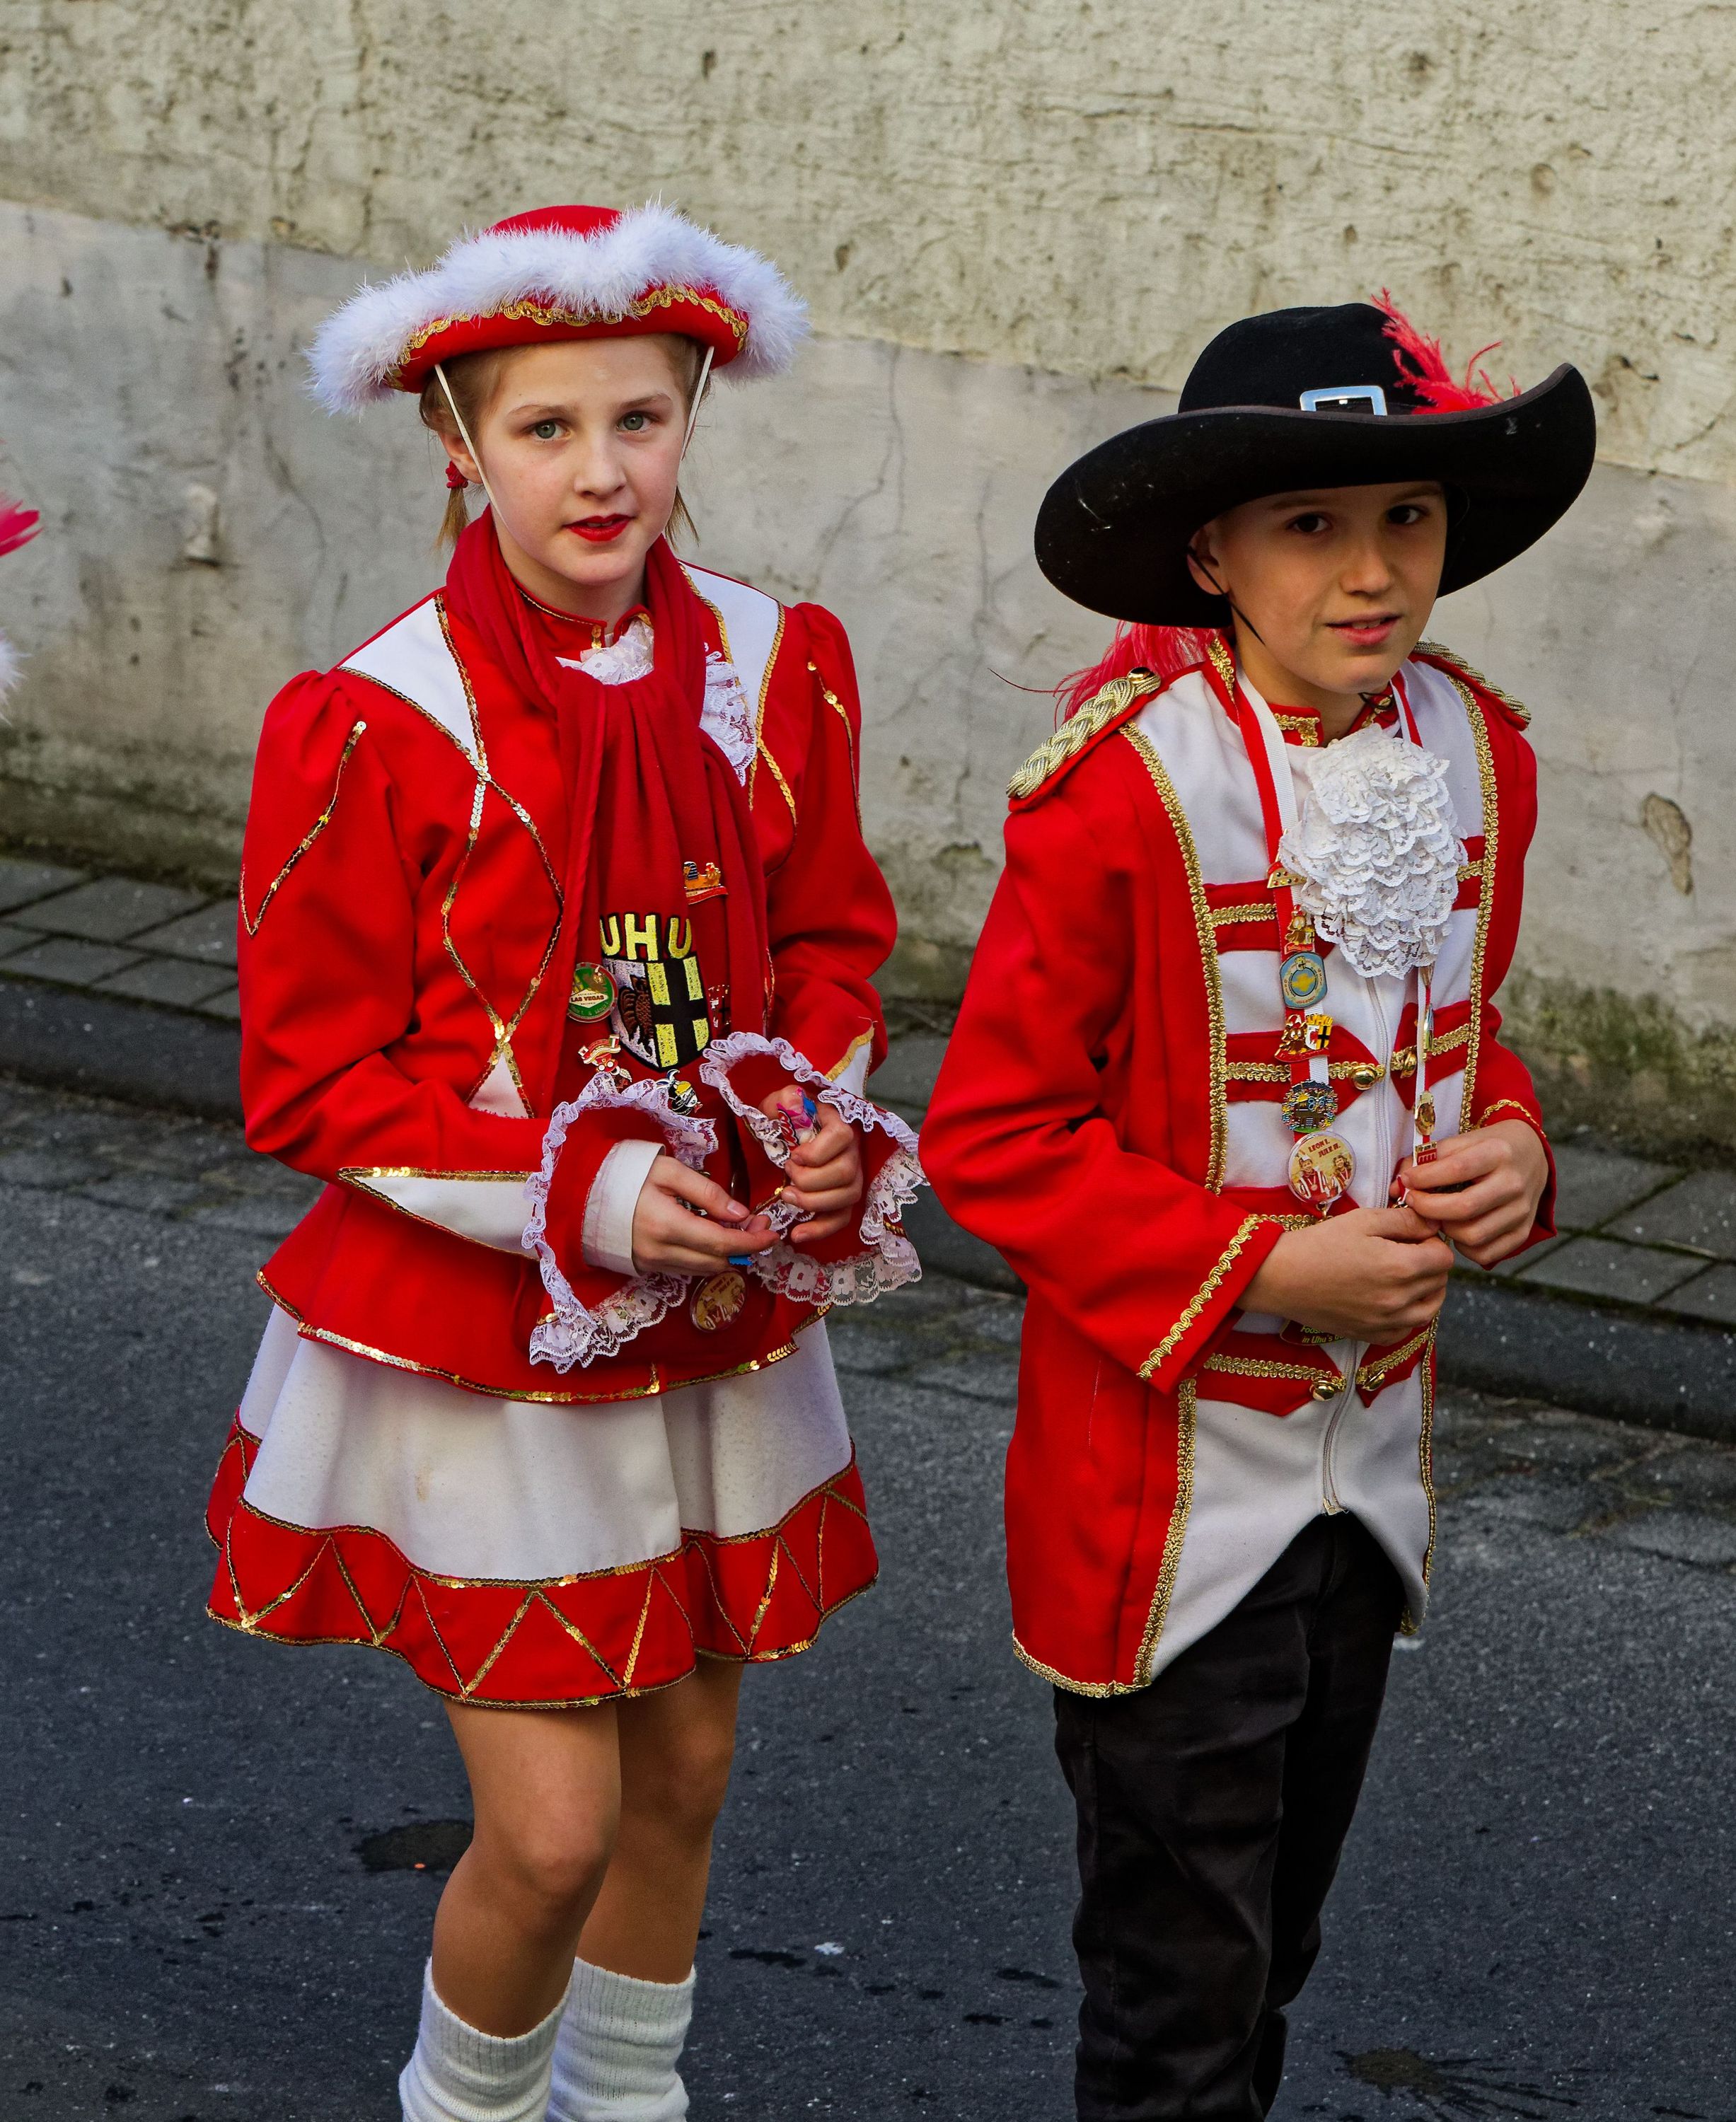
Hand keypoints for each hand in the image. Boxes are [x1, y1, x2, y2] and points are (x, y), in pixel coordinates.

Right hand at [630, 1156, 776, 1276]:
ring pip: (704, 1269)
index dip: (752, 1241)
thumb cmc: (629, 1175)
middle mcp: (662, 1252)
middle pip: (717, 1261)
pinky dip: (707, 1257)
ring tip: (739, 1229)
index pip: (721, 1243)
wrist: (586, 1195)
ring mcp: (654, 1264)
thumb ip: (707, 1192)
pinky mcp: (649, 1268)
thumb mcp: (669, 1171)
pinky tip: (712, 1237)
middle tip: (758, 1225)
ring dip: (727, 1254)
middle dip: (745, 1247)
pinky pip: (688, 1269)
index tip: (772, 1232)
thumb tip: (740, 1215)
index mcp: (668, 1226)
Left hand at [762, 1088, 863, 1248]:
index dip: (818, 1152)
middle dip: (811, 1181)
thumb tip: (792, 1100)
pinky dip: (821, 1230)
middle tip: (787, 1176)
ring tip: (787, 1198)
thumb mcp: (782, 1102)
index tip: (794, 1156)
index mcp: (839, 1124)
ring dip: (814, 1203)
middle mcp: (853, 1151)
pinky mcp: (843, 1198)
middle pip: (845, 1173)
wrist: (791, 1132)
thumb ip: (784, 1099)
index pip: (842, 1137)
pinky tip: (798, 1234)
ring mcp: (852, 1177)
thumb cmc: (788, 1117)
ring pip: (846, 1198)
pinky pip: (842, 1218)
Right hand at [1243, 1205, 1452, 1344]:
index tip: (1413, 1235)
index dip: (1433, 1242)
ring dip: (1426, 1291)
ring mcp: (1387, 1322)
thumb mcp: (1364, 1220)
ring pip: (1430, 1309)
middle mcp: (1400, 1300)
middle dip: (1430, 1264)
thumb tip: (1433, 1224)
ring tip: (1405, 1276)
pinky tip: (1391, 1299)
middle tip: (1405, 1251)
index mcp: (1401, 1267)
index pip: (1445, 1257)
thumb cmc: (1320, 1244)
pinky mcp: (1372, 1335)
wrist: (1281, 1277)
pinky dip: (1408, 1315)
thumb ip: (1405, 1220)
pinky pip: (1407, 1329)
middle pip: (1440, 1282)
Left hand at [1394, 1119, 1548, 1267]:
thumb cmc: (1488, 1147)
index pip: (1455, 1169)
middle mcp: (1514, 1183)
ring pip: (1473, 1236)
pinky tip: (1458, 1229)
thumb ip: (1429, 1159)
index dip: (1424, 1179)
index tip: (1406, 1181)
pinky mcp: (1523, 1231)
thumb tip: (1398, 1185)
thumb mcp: (1463, 1141)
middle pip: (1463, 1208)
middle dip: (1428, 1209)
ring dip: (1446, 1230)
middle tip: (1414, 1203)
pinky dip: (1464, 1247)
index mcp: (1498, 1153)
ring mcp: (1521, 1211)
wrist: (1531, 1154)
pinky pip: (1486, 1253)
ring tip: (1438, 1216)